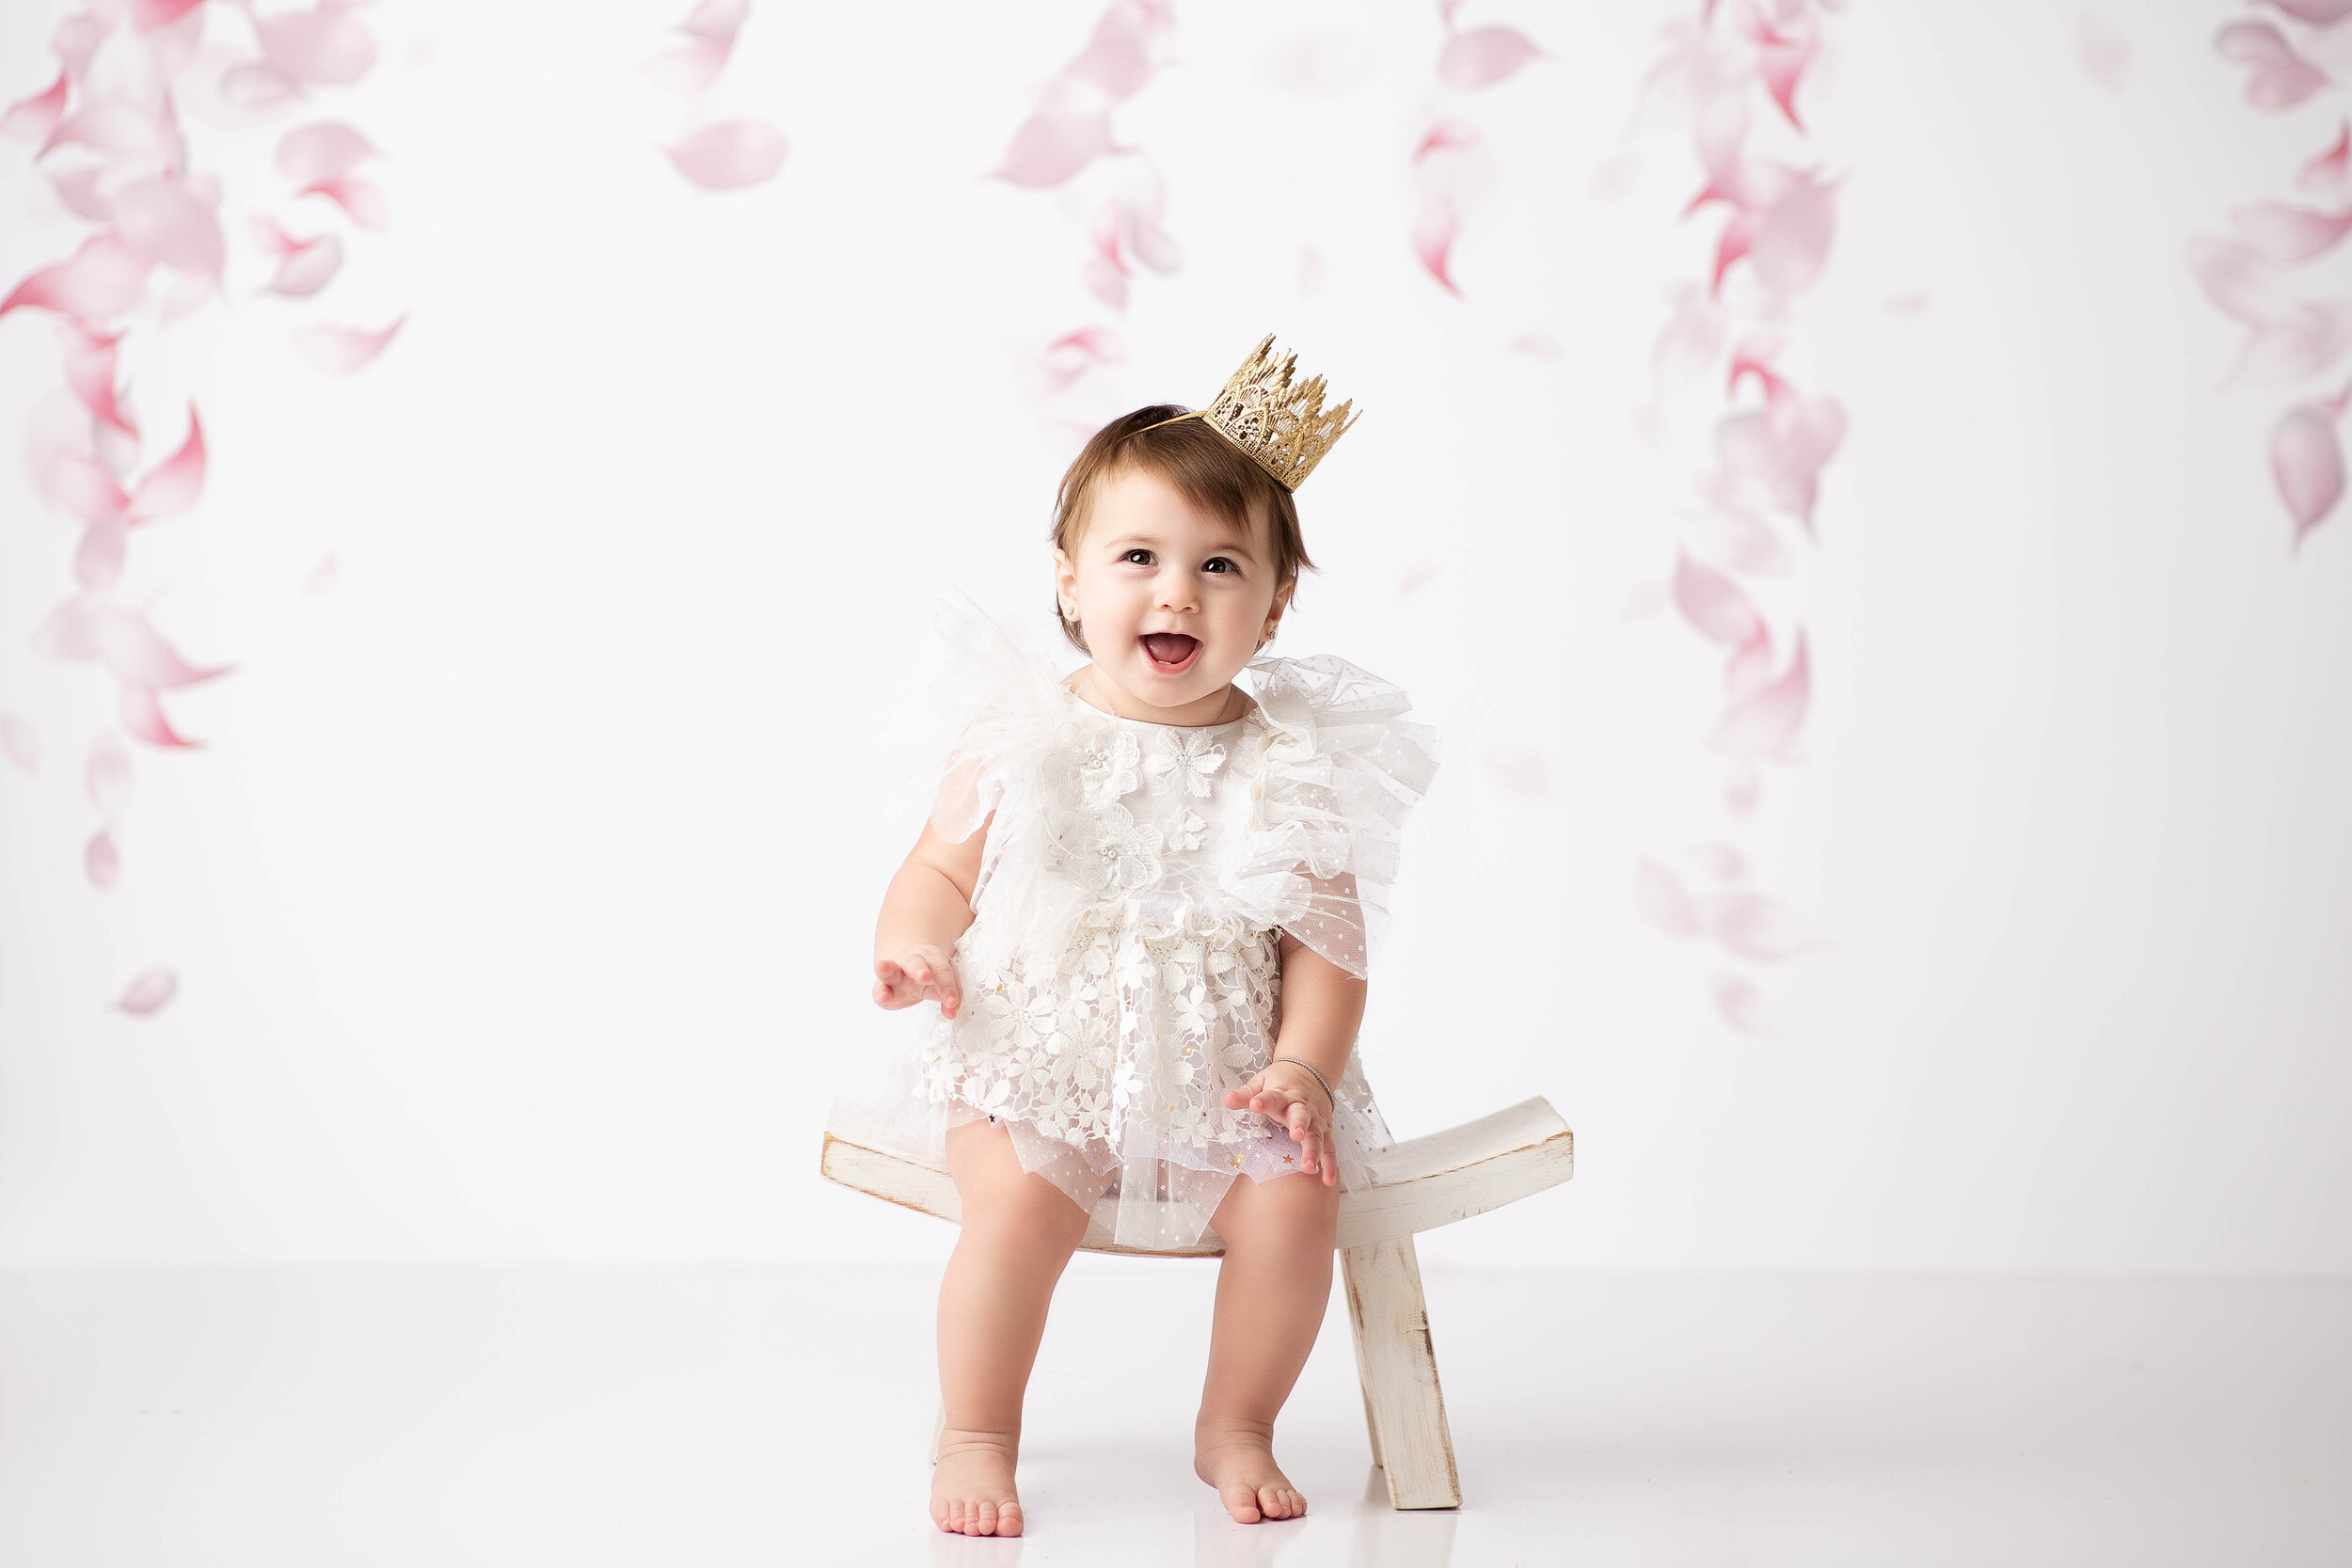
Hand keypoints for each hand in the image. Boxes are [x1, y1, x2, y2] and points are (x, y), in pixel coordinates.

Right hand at [874, 943, 962, 1018]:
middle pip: (915, 964)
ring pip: (890, 970)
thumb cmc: (931, 971)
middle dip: (919, 969)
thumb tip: (951, 1013)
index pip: (942, 972)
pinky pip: (879, 989)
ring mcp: (895, 974)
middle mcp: (913, 964)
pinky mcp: (883, 987)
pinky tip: (881, 996)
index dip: (948, 988)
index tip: (952, 1003)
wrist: (909, 959)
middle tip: (924, 975)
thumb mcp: (945, 979)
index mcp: (933, 960)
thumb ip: (951, 995)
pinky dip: (879, 992)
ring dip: (886, 969)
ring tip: (882, 966)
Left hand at [1223, 1061, 1338, 1186]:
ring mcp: (1316, 1119)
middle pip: (1302, 1115)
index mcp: (1283, 1093)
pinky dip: (1330, 1164)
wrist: (1310, 1072)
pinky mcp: (1325, 1130)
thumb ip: (1245, 1093)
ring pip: (1317, 1135)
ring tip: (1308, 1167)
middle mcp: (1302, 1106)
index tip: (1255, 1105)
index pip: (1272, 1096)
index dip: (1263, 1101)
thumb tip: (1227, 1100)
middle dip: (1300, 1125)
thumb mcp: (1261, 1082)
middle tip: (1296, 1136)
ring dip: (1313, 1151)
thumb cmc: (1281, 1081)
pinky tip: (1328, 1180)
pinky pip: (1330, 1148)